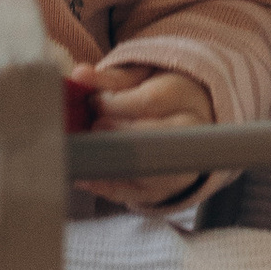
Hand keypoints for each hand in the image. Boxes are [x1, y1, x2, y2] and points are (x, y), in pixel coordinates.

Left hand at [68, 61, 215, 207]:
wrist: (190, 117)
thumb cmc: (159, 94)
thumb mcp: (139, 77)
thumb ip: (109, 78)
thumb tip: (79, 74)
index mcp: (185, 95)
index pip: (152, 101)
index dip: (118, 104)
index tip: (95, 102)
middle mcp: (192, 131)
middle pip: (157, 138)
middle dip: (119, 136)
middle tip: (95, 129)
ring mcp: (183, 163)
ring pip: (152, 172)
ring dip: (114, 165)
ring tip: (88, 155)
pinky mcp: (168, 188)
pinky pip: (138, 195)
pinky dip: (109, 188)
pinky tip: (87, 178)